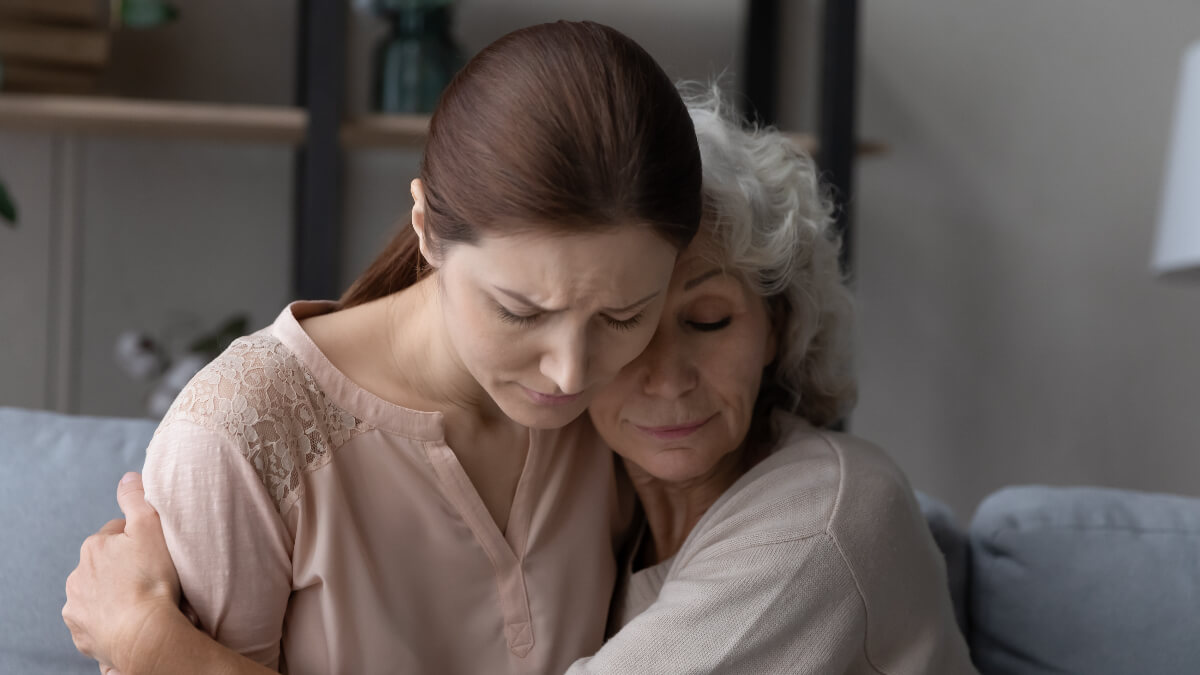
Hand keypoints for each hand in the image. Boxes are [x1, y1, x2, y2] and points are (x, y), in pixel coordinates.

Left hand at [63, 472, 183, 672]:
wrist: (144, 633)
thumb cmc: (152, 580)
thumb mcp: (151, 527)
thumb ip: (137, 498)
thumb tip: (128, 476)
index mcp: (94, 547)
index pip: (117, 534)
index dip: (139, 541)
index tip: (156, 553)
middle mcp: (78, 575)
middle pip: (105, 565)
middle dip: (123, 569)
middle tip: (152, 578)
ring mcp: (78, 606)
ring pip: (99, 593)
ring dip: (115, 595)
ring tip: (142, 603)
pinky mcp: (82, 633)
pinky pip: (97, 622)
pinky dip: (110, 621)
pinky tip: (131, 621)